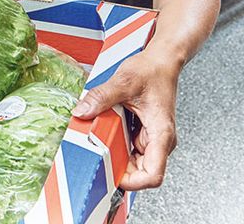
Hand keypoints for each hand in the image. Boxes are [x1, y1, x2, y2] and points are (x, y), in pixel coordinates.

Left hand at [71, 49, 181, 190]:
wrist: (162, 61)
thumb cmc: (152, 71)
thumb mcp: (123, 82)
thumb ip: (101, 98)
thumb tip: (81, 111)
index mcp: (161, 133)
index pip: (153, 175)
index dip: (134, 183)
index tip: (112, 176)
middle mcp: (160, 140)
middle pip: (142, 173)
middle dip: (119, 170)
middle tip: (97, 158)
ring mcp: (153, 138)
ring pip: (135, 163)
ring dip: (117, 157)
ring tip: (100, 143)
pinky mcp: (145, 134)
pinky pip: (130, 149)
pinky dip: (117, 146)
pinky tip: (106, 134)